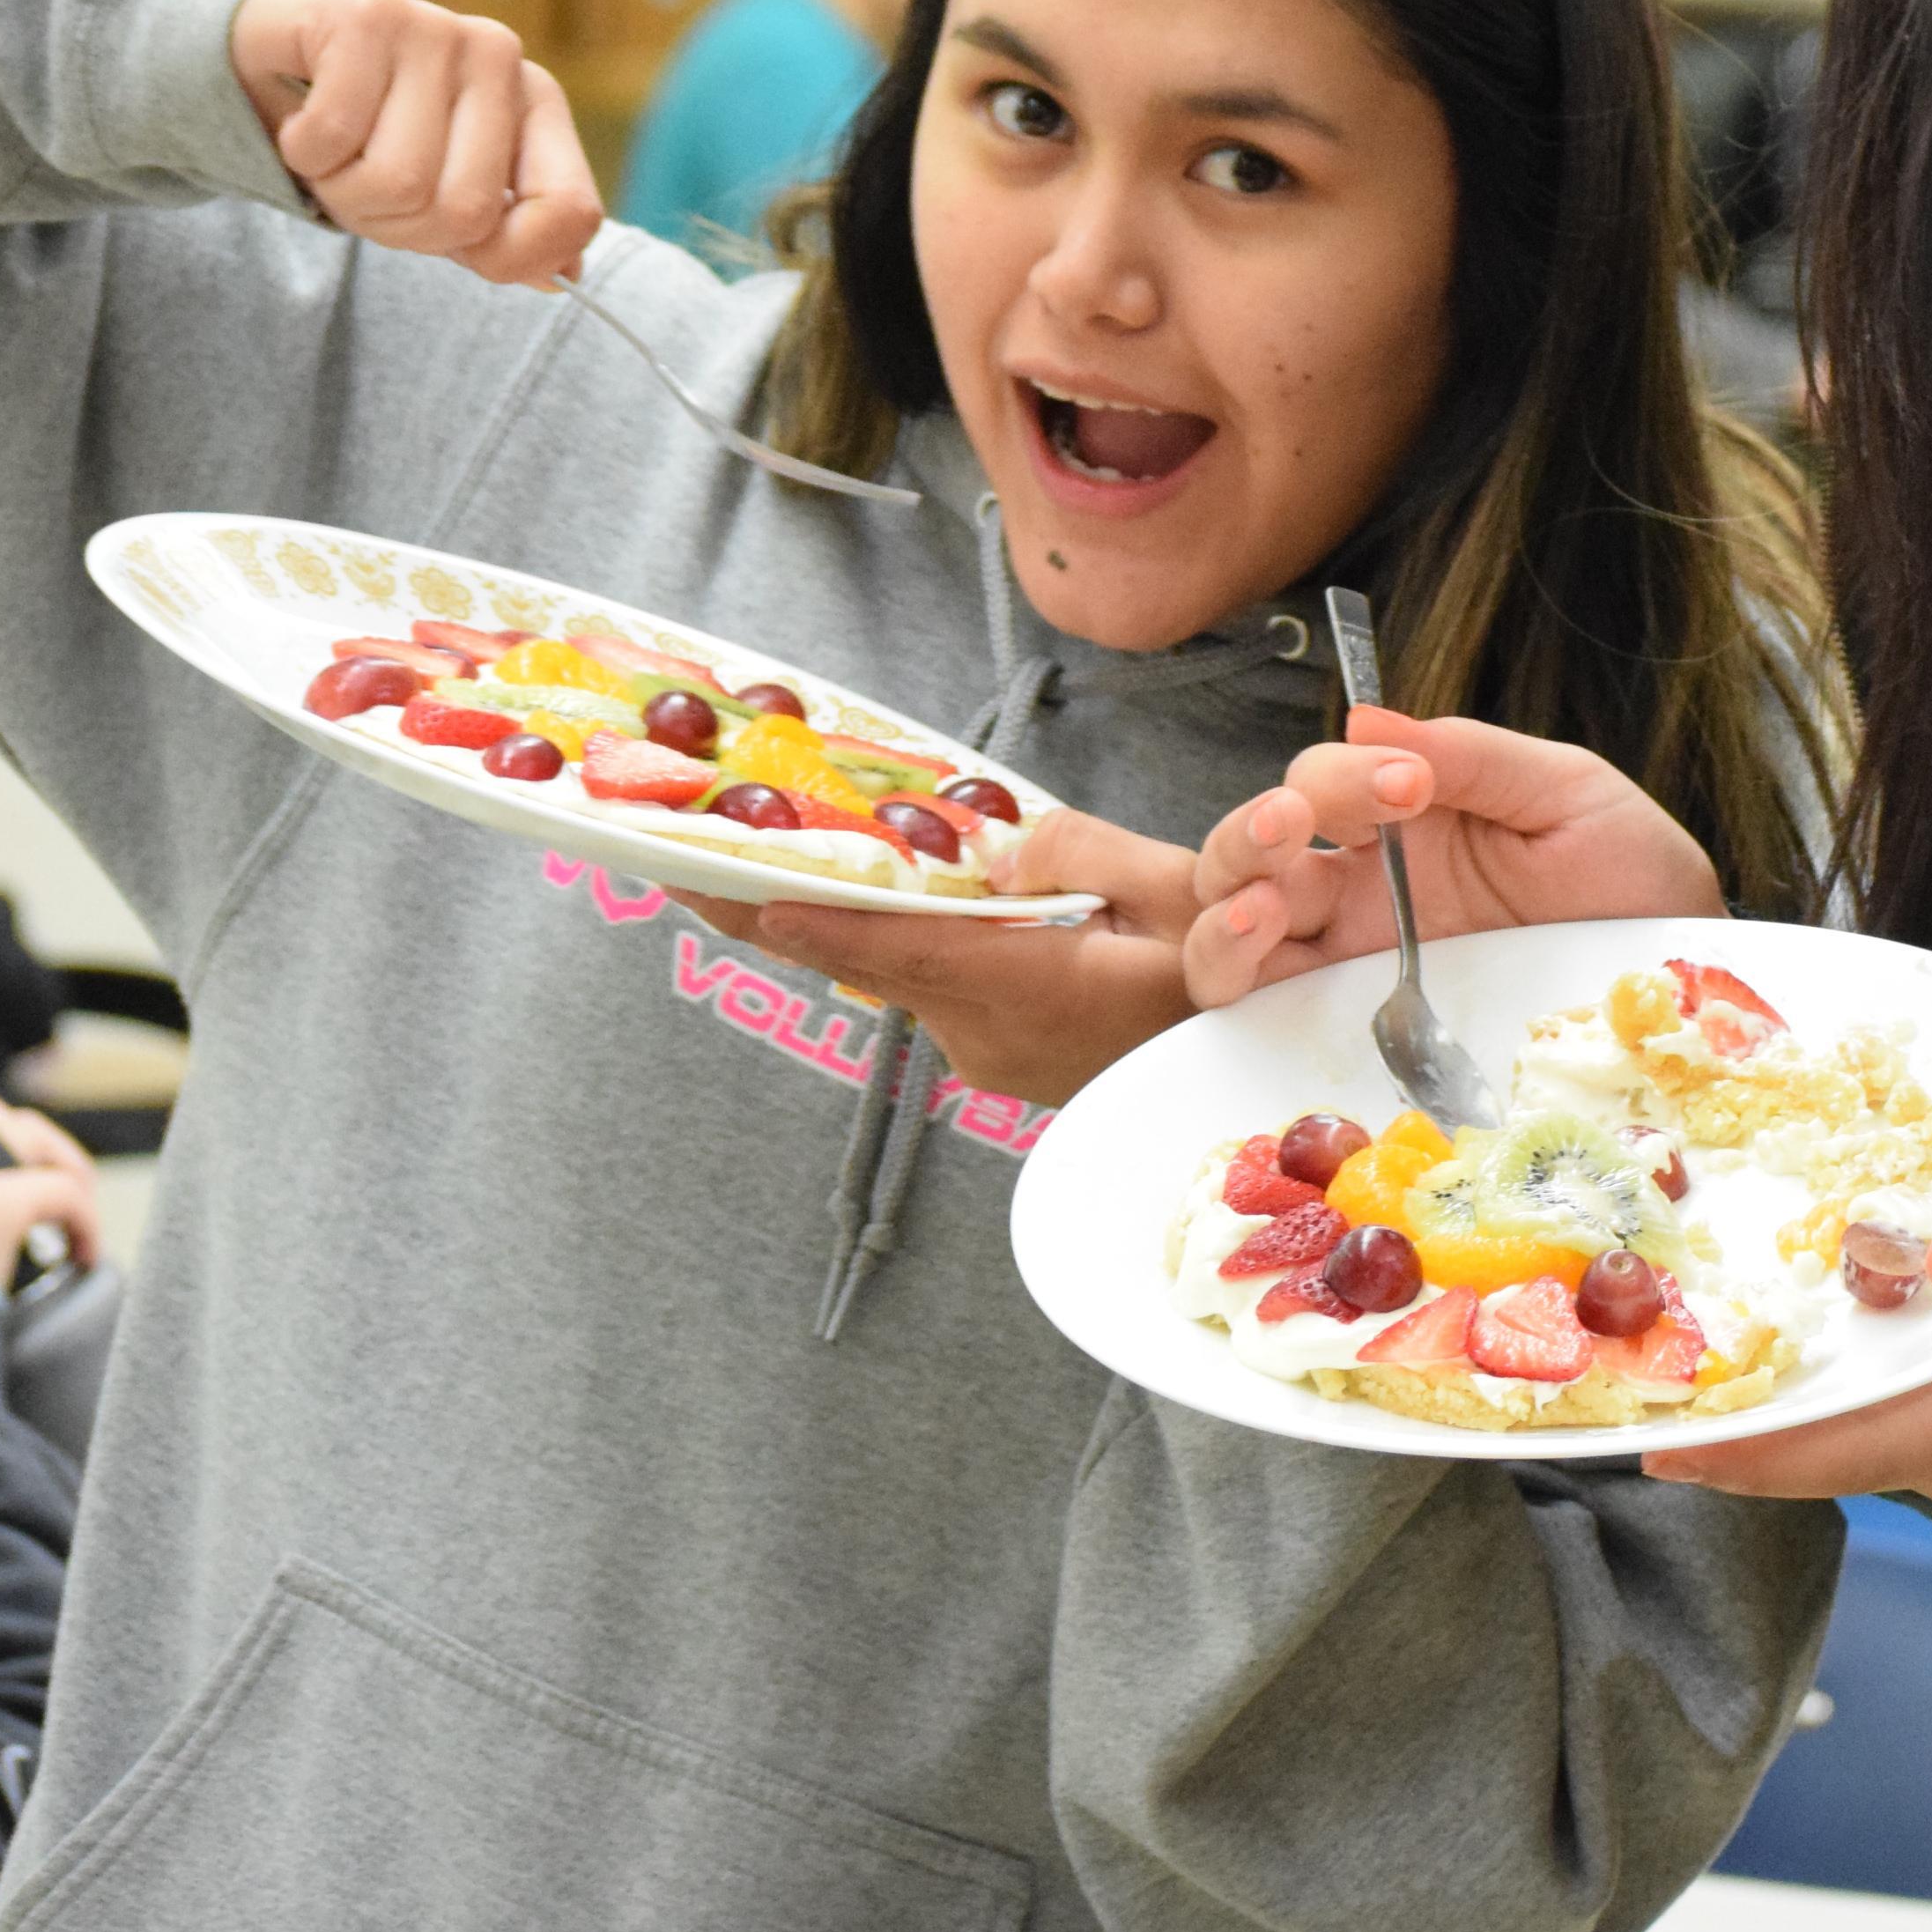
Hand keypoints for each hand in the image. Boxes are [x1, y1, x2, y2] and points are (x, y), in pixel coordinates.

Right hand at [226, 0, 600, 286]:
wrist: (272, 46)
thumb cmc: (367, 128)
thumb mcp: (440, 188)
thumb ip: (501, 235)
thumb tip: (562, 278)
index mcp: (535, 103)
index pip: (570, 210)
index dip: (511, 258)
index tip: (458, 247)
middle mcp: (499, 57)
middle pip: (465, 213)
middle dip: (396, 225)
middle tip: (364, 186)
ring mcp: (438, 28)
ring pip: (397, 182)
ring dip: (342, 190)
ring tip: (334, 152)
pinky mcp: (368, 16)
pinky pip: (334, 138)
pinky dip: (303, 154)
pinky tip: (303, 120)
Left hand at [681, 809, 1194, 1107]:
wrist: (1249, 1085)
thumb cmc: (1224, 989)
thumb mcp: (1178, 899)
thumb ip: (1079, 854)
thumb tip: (991, 847)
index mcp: (1021, 985)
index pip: (887, 943)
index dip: (793, 913)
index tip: (705, 884)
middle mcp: (980, 1028)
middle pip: (872, 953)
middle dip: (781, 903)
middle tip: (682, 855)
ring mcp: (981, 1049)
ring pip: (901, 967)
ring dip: (849, 919)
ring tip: (768, 859)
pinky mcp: (992, 1050)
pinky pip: (932, 984)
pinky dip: (904, 944)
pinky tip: (888, 902)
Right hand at [1182, 711, 1725, 1004]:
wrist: (1682, 990)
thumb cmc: (1631, 881)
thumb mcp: (1568, 794)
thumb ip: (1472, 755)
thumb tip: (1365, 716)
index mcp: (1406, 821)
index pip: (1324, 782)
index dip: (1346, 775)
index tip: (1411, 784)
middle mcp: (1363, 891)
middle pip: (1253, 852)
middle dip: (1252, 830)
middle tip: (1293, 821)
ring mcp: (1353, 963)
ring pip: (1235, 931)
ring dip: (1225, 908)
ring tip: (1259, 903)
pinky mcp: (1360, 1031)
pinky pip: (1264, 1012)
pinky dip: (1232, 979)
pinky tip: (1256, 952)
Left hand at [1641, 1203, 1931, 1521]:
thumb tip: (1931, 1259)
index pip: (1837, 1447)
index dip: (1737, 1446)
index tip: (1647, 1437)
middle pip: (1835, 1442)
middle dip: (1748, 1405)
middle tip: (1659, 1342)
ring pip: (1872, 1436)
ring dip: (1806, 1393)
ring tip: (1729, 1324)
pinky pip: (1915, 1430)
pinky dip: (1868, 1392)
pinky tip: (1852, 1332)